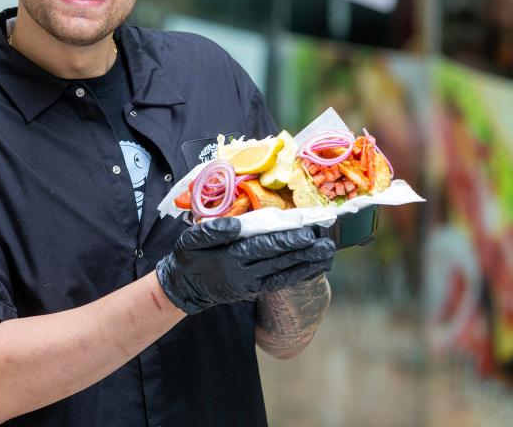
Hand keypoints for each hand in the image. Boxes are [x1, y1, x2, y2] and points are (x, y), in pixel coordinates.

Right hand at [156, 217, 335, 315]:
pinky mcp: (254, 290)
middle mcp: (244, 274)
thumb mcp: (192, 239)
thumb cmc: (189, 257)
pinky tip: (313, 267)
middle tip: (327, 244)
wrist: (184, 288)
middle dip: (305, 253)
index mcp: (230, 259)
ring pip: (284, 274)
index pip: (264, 247)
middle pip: (280, 261)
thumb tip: (236, 224)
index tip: (307, 233)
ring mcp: (251, 285)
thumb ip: (213, 231)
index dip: (287, 241)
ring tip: (328, 255)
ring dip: (307, 265)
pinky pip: (280, 282)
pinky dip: (298, 275)